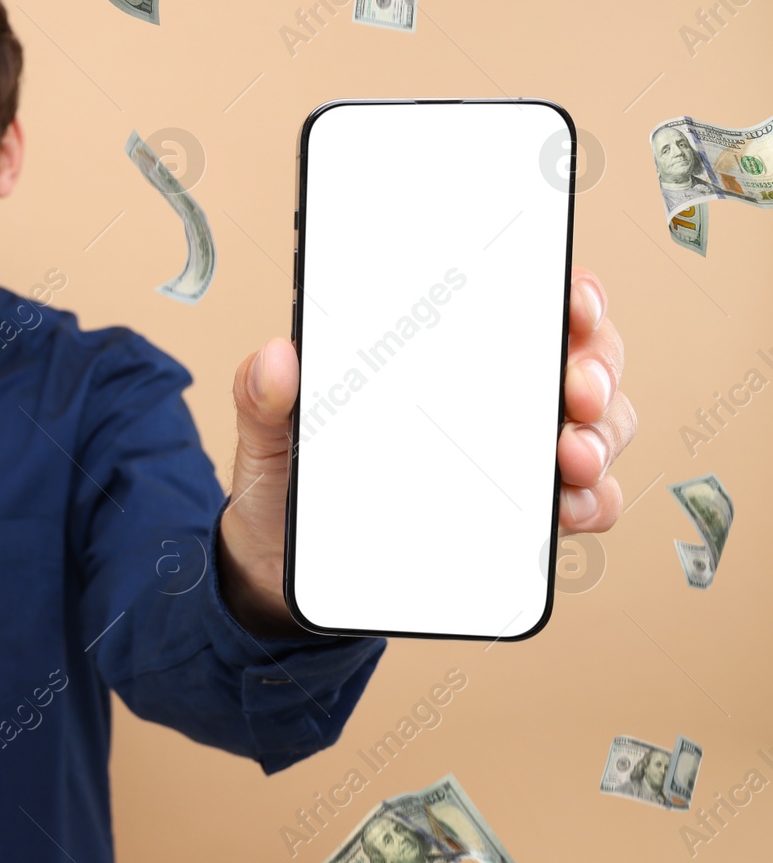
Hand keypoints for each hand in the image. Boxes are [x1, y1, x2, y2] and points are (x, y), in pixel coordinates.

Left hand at [216, 266, 636, 635]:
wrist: (281, 568)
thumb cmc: (286, 482)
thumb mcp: (267, 435)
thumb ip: (260, 396)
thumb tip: (275, 356)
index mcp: (436, 357)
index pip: (518, 305)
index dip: (564, 294)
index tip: (572, 302)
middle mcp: (489, 398)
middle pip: (578, 361)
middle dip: (595, 367)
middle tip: (575, 391)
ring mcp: (510, 457)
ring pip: (595, 428)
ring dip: (601, 437)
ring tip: (572, 456)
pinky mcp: (517, 519)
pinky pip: (579, 503)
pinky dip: (590, 503)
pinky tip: (571, 507)